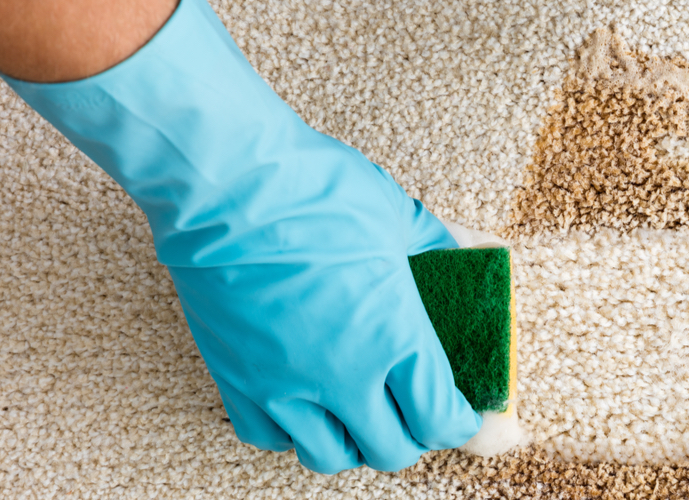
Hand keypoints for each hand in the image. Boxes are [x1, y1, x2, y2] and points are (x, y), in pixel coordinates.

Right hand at [0, 0, 479, 472]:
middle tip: (416, 409)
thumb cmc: (312, 191)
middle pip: (392, 450)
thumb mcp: (397, 214)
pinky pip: (269, 437)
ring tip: (360, 410)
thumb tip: (462, 253)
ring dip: (355, 441)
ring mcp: (285, 384)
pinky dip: (292, 431)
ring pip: (330, 456)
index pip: (441, 419)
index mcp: (394, 336)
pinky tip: (304, 400)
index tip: (465, 415)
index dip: (462, 425)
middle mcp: (343, 374)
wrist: (223, 182)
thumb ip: (437, 247)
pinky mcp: (237, 379)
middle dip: (414, 435)